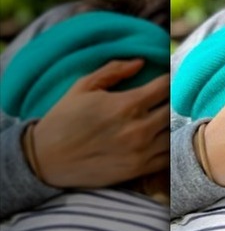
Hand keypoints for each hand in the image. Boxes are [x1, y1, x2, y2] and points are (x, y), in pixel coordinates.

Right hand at [32, 59, 169, 187]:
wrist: (45, 159)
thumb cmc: (63, 119)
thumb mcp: (83, 87)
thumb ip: (113, 70)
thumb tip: (141, 61)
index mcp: (127, 104)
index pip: (165, 86)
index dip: (167, 80)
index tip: (164, 80)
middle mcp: (138, 128)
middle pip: (174, 109)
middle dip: (171, 101)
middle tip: (164, 101)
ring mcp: (141, 150)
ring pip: (174, 133)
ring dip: (172, 124)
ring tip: (163, 120)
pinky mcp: (139, 169)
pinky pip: (168, 157)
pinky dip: (169, 147)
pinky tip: (161, 140)